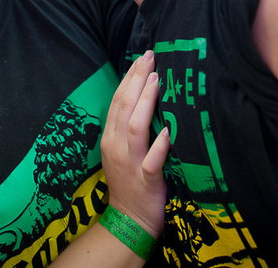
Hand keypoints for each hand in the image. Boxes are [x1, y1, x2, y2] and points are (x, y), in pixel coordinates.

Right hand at [101, 51, 168, 237]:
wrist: (128, 220)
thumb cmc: (130, 180)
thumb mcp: (121, 149)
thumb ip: (128, 125)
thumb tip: (142, 95)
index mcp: (110, 137)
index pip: (118, 100)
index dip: (129, 77)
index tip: (141, 57)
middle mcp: (116, 146)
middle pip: (124, 107)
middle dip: (136, 80)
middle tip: (149, 57)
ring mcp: (130, 163)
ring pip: (135, 127)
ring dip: (146, 102)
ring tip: (156, 80)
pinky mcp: (146, 181)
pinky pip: (152, 161)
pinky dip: (159, 145)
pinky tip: (167, 131)